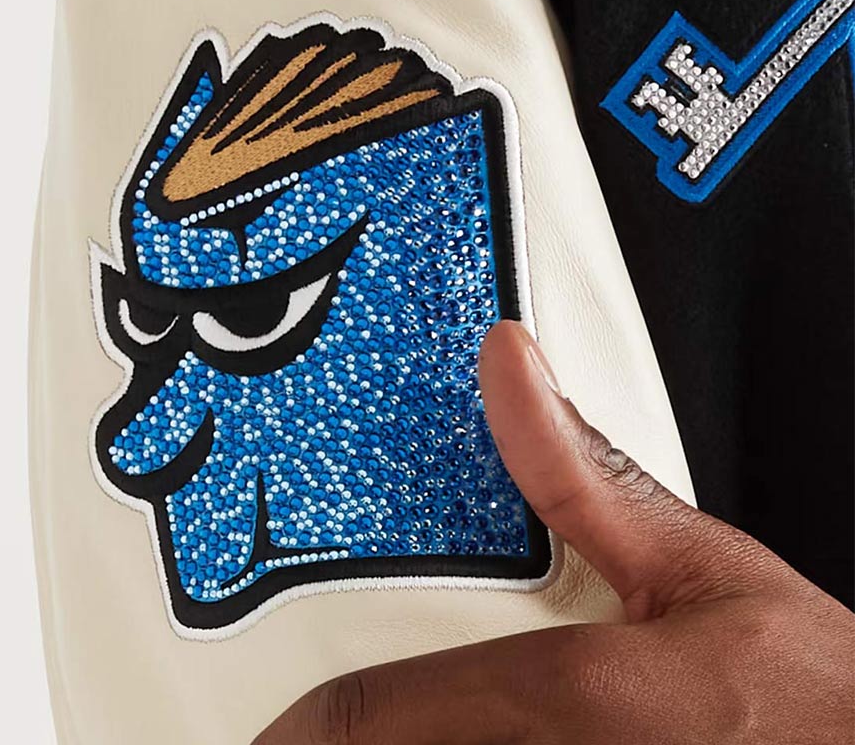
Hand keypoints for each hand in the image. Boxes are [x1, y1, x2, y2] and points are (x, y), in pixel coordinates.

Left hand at [253, 321, 853, 743]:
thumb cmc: (806, 689)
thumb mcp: (693, 562)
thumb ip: (582, 472)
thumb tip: (509, 367)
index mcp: (570, 702)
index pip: (381, 718)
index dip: (308, 730)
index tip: (275, 728)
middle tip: (307, 727)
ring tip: (376, 728)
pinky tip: (469, 735)